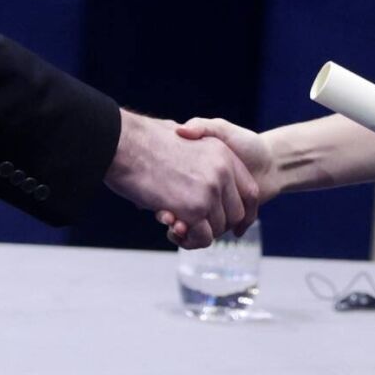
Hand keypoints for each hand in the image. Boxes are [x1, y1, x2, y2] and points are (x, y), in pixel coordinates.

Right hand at [104, 109, 260, 248]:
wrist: (124, 140)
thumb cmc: (145, 138)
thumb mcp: (180, 133)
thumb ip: (195, 142)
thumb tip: (196, 154)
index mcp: (222, 153)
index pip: (249, 192)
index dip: (242, 212)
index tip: (236, 226)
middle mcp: (222, 171)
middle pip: (236, 214)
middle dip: (216, 225)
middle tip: (191, 224)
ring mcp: (209, 189)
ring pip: (219, 228)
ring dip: (199, 234)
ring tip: (177, 227)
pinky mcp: (194, 208)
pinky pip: (203, 237)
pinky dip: (190, 241)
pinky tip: (174, 231)